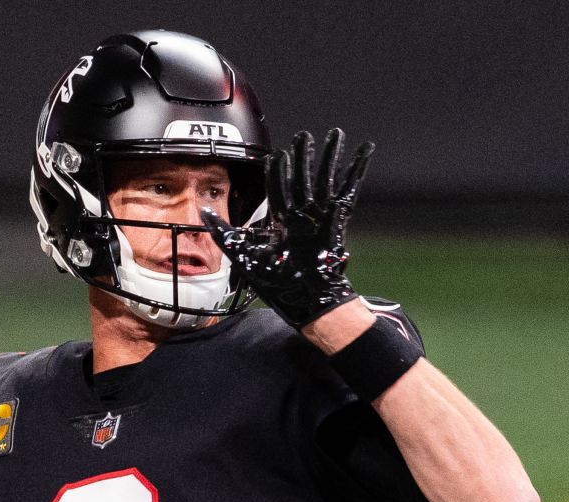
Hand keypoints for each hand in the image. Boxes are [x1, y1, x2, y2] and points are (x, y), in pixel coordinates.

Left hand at [201, 128, 372, 327]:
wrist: (307, 300)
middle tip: (304, 136)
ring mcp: (320, 215)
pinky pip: (348, 189)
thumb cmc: (278, 285)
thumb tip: (205, 212)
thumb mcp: (243, 255)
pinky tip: (363, 151)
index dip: (279, 171)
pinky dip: (357, 169)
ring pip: (325, 177)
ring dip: (330, 155)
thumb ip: (224, 232)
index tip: (279, 154)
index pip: (279, 188)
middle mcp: (301, 216)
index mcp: (282, 222)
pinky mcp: (337, 218)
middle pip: (302, 177)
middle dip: (304, 156)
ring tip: (335, 134)